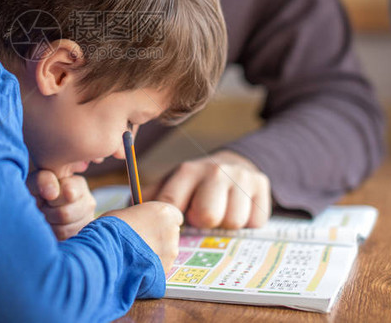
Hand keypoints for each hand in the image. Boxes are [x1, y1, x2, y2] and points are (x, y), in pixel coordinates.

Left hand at [27, 170, 95, 240]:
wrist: (37, 208)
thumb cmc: (37, 192)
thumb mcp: (36, 181)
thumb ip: (43, 180)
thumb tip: (52, 194)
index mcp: (78, 184)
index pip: (68, 193)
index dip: (51, 198)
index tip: (45, 196)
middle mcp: (88, 202)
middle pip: (65, 214)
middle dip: (48, 212)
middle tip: (43, 208)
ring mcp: (87, 220)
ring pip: (65, 229)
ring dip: (49, 224)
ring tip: (47, 216)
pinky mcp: (82, 235)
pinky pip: (64, 238)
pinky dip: (53, 233)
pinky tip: (52, 225)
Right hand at [104, 202, 182, 272]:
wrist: (108, 253)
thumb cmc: (112, 228)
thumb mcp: (125, 213)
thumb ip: (139, 217)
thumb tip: (137, 222)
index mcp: (164, 212)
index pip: (174, 216)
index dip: (162, 221)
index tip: (151, 225)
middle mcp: (172, 232)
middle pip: (171, 234)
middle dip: (158, 238)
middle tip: (140, 241)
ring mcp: (170, 253)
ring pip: (166, 252)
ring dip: (154, 253)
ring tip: (134, 255)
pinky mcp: (165, 270)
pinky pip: (159, 267)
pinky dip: (150, 267)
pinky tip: (135, 266)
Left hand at [154, 150, 270, 228]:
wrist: (234, 164)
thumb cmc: (196, 184)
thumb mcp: (172, 184)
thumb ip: (150, 198)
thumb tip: (128, 214)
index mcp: (187, 171)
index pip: (171, 202)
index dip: (171, 222)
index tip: (173, 226)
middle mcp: (214, 171)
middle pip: (207, 216)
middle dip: (203, 223)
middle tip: (201, 217)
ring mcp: (240, 177)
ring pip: (233, 222)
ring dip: (225, 225)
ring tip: (220, 214)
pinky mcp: (262, 185)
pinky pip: (255, 222)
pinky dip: (247, 223)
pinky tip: (239, 211)